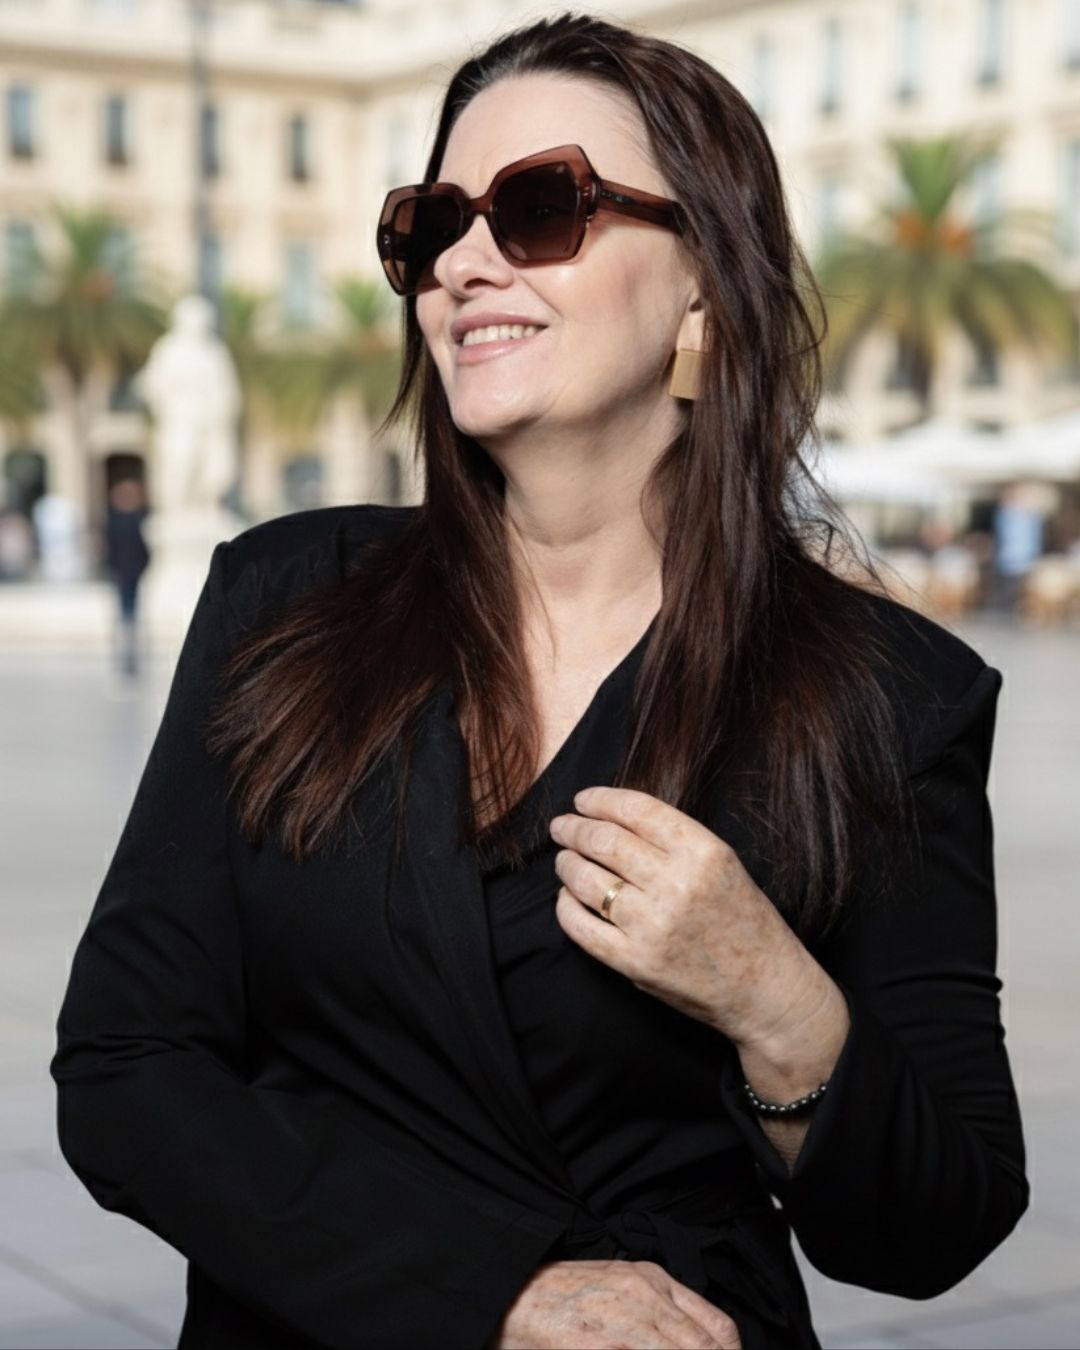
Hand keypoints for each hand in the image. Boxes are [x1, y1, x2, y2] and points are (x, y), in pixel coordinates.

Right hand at [490, 1258, 742, 1348]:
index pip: (717, 1328)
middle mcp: (645, 1296)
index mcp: (653, 1279)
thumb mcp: (621, 1287)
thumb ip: (661, 1310)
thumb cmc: (564, 1297)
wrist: (511, 1294)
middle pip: (704, 1347)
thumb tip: (700, 1342)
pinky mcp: (600, 1347)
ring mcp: (623, 1324)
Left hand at [549, 786, 818, 1046]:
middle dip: (574, 829)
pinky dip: (566, 906)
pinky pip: (581, 926)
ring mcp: (653, 925)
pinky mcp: (635, 962)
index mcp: (704, 852)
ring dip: (567, 864)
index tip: (582, 800)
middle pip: (604, 841)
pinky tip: (568, 897)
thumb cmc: (744, 921)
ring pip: (586, 879)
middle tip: (561, 827)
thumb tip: (612, 817)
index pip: (636, 810)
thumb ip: (674, 840)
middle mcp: (677, 884)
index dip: (600, 800)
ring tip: (564, 859)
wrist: (765, 988)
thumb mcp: (723, 864)